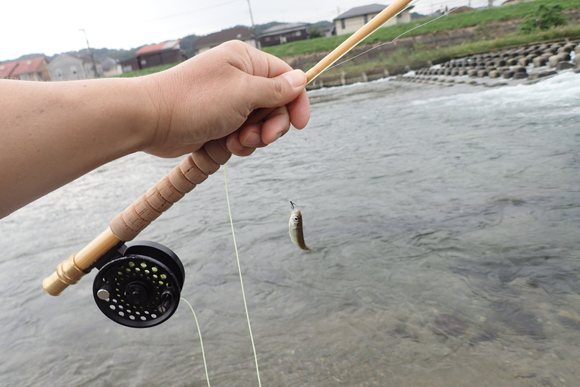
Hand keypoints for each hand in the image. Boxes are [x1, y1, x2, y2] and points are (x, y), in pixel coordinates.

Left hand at [141, 41, 309, 157]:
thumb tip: (301, 80)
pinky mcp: (220, 122)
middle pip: (276, 106)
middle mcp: (240, 79)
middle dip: (272, 126)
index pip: (286, 79)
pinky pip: (243, 136)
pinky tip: (227, 144)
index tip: (301, 124)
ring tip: (236, 141)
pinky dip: (239, 144)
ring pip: (260, 125)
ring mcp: (229, 102)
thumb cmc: (195, 101)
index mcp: (246, 61)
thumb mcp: (244, 93)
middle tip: (261, 137)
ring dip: (254, 138)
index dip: (297, 101)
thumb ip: (276, 90)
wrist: (152, 121)